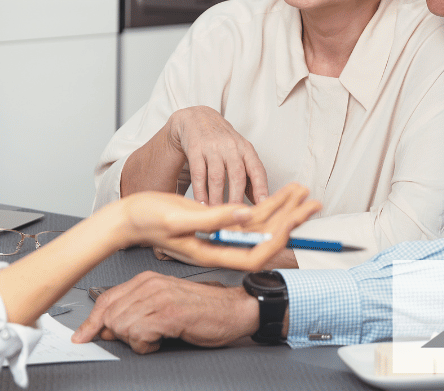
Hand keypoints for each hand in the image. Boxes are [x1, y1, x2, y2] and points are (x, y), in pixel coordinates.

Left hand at [72, 272, 257, 352]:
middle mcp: (149, 285)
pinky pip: (138, 335)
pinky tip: (160, 341)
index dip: (91, 321)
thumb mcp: (163, 305)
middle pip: (109, 315)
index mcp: (146, 280)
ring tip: (155, 338)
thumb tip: (107, 328)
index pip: (105, 299)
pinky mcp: (169, 314)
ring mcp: (158, 298)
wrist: (235, 309)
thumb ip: (135, 312)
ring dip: (135, 341)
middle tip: (141, 338)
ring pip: (121, 326)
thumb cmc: (203, 309)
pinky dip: (146, 346)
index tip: (82, 336)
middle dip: (119, 334)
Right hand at [114, 183, 319, 272]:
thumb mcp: (179, 216)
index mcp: (212, 252)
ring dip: (282, 207)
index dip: (280, 237)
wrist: (129, 217)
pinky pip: (247, 217)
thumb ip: (213, 218)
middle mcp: (220, 247)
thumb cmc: (148, 218)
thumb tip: (246, 213)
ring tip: (302, 191)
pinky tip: (279, 194)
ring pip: (259, 224)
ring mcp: (219, 236)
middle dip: (291, 218)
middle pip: (264, 236)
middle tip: (313, 201)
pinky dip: (265, 204)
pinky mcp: (216, 224)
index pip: (256, 252)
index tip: (297, 219)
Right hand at [168, 106, 268, 204]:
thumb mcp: (239, 153)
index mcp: (246, 149)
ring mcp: (212, 147)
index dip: (261, 189)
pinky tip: (201, 203)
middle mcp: (231, 147)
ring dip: (217, 199)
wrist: (197, 118)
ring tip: (217, 214)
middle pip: (237, 175)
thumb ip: (249, 175)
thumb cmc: (222, 140)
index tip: (263, 206)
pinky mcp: (195, 149)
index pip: (257, 170)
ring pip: (217, 177)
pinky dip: (200, 191)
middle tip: (236, 218)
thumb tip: (260, 202)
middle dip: (237, 199)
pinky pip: (198, 174)